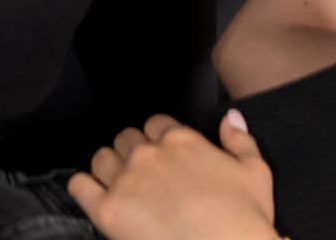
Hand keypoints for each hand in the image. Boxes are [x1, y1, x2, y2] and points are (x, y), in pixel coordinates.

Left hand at [69, 111, 277, 239]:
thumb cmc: (244, 219)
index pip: (156, 124)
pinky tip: (93, 195)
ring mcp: (126, 181)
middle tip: (142, 175)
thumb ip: (240, 139)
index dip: (158, 139)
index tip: (162, 156)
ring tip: (119, 186)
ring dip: (108, 167)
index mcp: (182, 140)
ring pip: (101, 158)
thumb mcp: (256, 171)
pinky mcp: (108, 210)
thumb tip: (230, 117)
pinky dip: (82, 187)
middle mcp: (150, 154)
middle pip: (126, 138)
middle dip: (132, 152)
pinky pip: (80, 186)